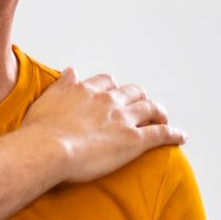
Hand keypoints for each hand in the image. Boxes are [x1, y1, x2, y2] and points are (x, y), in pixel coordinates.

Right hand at [21, 68, 183, 184]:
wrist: (46, 149)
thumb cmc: (39, 130)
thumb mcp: (46, 99)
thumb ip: (62, 85)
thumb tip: (71, 70)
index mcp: (86, 91)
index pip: (106, 82)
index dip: (112, 88)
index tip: (113, 94)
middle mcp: (108, 101)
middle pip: (132, 92)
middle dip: (138, 97)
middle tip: (140, 106)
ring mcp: (123, 119)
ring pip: (150, 108)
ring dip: (158, 112)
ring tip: (161, 118)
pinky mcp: (134, 140)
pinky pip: (161, 133)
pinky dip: (173, 134)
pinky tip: (180, 136)